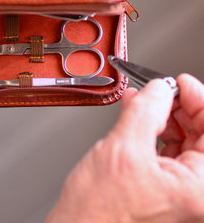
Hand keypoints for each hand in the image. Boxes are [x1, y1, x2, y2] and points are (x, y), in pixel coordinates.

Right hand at [45, 74, 203, 222]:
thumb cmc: (99, 211)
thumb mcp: (124, 149)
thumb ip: (146, 111)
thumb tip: (159, 88)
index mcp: (200, 188)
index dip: (199, 100)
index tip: (180, 83)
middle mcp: (194, 190)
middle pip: (200, 133)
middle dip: (178, 106)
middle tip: (161, 89)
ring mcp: (177, 187)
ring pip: (180, 138)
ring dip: (161, 113)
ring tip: (143, 97)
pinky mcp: (159, 183)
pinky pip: (162, 146)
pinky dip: (149, 126)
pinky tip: (136, 111)